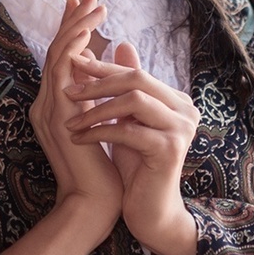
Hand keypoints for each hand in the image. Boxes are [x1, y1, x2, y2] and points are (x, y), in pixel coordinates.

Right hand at [29, 0, 121, 238]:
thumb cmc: (101, 171)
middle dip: (71, 21)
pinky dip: (74, 50)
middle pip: (54, 51)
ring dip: (76, 27)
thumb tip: (101, 66)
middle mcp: (47, 105)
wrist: (94, 204)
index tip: (84, 6)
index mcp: (56, 107)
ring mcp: (50, 110)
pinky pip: (62, 74)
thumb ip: (96, 97)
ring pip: (57, 56)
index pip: (62, 59)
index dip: (71, 30)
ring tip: (94, 5)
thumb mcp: (99, 124)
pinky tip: (89, 34)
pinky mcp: (60, 117)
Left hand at [65, 42, 198, 254]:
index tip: (72, 63)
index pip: (136, 73)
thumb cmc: (136, 166)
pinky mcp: (170, 149)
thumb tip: (120, 43)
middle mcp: (186, 110)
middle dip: (98, 81)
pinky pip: (128, 130)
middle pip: (137, 79)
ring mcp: (181, 129)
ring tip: (69, 119)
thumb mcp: (127, 121)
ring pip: (134, 100)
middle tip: (67, 87)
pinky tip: (78, 137)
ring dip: (95, 108)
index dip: (103, 67)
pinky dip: (98, 131)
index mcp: (176, 100)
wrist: (150, 211)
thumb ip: (126, 87)